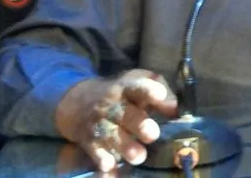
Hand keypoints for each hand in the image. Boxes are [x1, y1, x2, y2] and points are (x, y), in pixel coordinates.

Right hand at [54, 69, 178, 171]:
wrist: (76, 102)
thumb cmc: (119, 93)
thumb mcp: (137, 82)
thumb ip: (159, 91)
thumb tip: (174, 108)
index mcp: (126, 88)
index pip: (137, 86)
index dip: (148, 90)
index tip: (159, 95)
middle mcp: (111, 105)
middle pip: (125, 114)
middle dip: (138, 124)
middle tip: (152, 134)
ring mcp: (99, 124)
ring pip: (111, 135)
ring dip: (124, 146)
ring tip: (138, 156)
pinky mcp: (89, 142)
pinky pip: (96, 153)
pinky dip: (103, 161)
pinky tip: (110, 168)